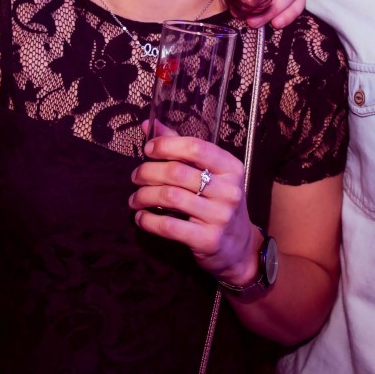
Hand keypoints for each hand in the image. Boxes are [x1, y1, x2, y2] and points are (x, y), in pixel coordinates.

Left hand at [130, 136, 259, 284]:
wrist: (239, 248)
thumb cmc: (220, 205)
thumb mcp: (211, 175)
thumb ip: (181, 148)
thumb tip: (150, 125)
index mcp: (231, 169)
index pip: (195, 147)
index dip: (166, 145)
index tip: (148, 150)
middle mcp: (229, 191)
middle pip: (177, 172)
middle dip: (147, 172)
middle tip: (136, 177)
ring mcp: (220, 216)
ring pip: (169, 197)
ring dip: (143, 196)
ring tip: (135, 199)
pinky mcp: (207, 240)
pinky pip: (168, 225)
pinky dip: (148, 220)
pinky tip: (142, 217)